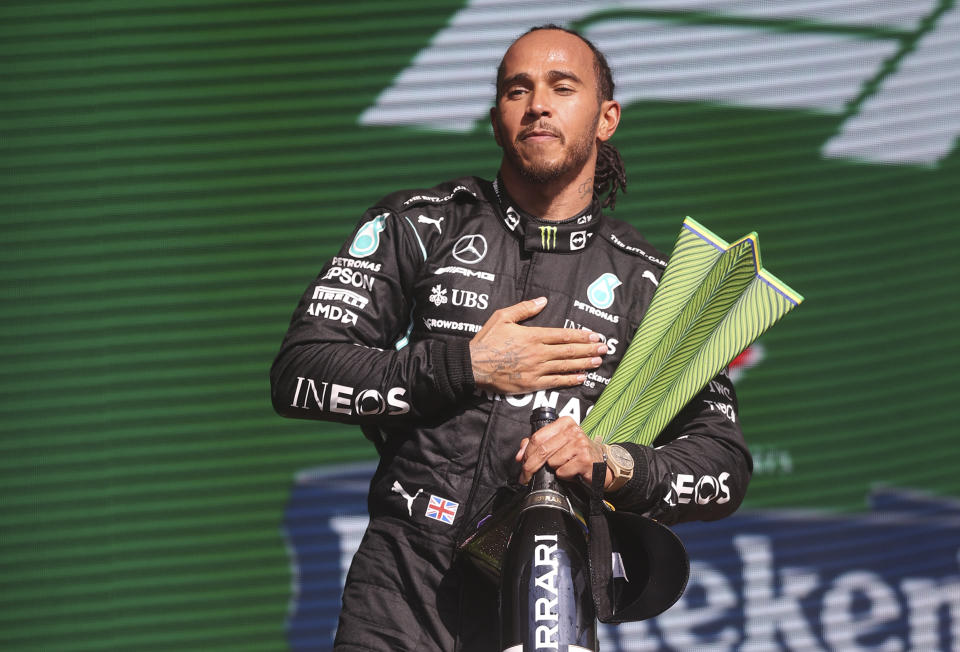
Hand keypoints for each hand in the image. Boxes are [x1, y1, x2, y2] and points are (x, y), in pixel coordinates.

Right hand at [469, 297, 606, 393]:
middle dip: (589, 349)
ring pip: (566, 366)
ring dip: (584, 364)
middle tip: (604, 349)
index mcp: (533, 336)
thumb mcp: (503, 317)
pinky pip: (555, 382)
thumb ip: (524, 308)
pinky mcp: (531, 384)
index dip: (581, 335)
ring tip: (598, 362)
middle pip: (569, 351)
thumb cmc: (487, 340)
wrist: (473, 365)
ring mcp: (536, 370)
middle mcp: (538, 353)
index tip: (594, 335)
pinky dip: (570, 380)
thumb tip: (543, 300)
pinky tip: (582, 378)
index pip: (563, 335)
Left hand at [515, 416, 612, 487]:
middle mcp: (573, 430)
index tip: (521, 464)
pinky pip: (562, 472)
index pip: (538, 437)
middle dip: (530, 466)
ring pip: (552, 462)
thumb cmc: (576, 454)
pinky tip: (572, 472)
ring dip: (554, 470)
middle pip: (542, 450)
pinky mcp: (585, 459)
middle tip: (524, 477)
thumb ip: (537, 445)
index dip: (526, 453)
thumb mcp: (557, 445)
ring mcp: (580, 444)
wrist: (600, 465)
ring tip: (564, 467)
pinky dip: (564, 475)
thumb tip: (519, 456)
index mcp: (564, 423)